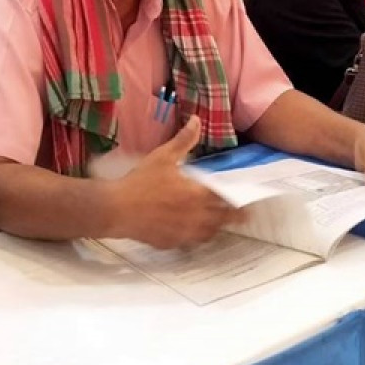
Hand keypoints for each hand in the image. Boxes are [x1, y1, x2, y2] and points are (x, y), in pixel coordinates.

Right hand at [110, 117, 240, 247]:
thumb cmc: (141, 181)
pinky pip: (190, 243)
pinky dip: (195, 238)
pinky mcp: (171, 243)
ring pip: (208, 234)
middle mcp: (196, 216)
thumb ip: (183, 140)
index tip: (248, 203)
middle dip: (233, 218)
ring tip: (218, 224)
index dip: (238, 202)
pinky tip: (192, 233)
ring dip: (215, 228)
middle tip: (242, 217)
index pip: (225, 199)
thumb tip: (197, 120)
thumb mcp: (163, 157)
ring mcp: (184, 232)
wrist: (117, 209)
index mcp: (197, 194)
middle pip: (222, 220)